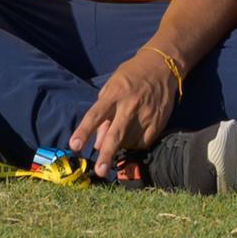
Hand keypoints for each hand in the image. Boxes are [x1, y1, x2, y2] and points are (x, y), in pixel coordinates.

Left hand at [70, 46, 180, 164]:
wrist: (162, 66)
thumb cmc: (130, 77)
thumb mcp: (111, 88)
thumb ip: (103, 115)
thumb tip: (98, 144)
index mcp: (114, 93)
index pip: (95, 115)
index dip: (84, 131)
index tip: (74, 146)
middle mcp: (130, 104)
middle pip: (116, 134)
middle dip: (107, 154)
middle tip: (101, 171)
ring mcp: (146, 114)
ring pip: (129, 141)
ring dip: (121, 145)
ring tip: (122, 131)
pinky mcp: (159, 121)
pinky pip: (144, 143)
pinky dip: (135, 144)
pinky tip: (134, 133)